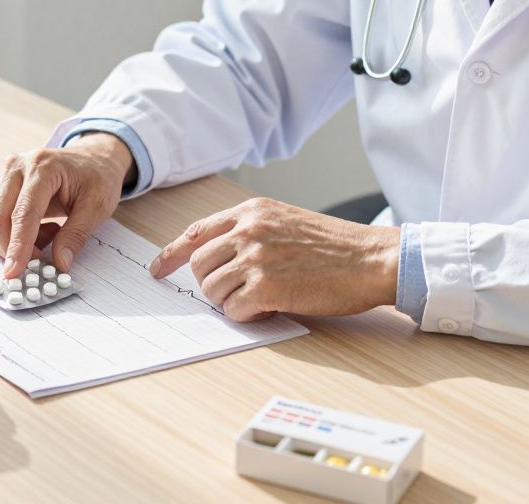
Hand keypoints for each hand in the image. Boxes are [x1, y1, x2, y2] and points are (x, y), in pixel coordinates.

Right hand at [0, 133, 136, 278]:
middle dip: (11, 249)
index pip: (22, 213)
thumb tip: (59, 263)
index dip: (17, 246)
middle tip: (39, 263)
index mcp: (42, 167)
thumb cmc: (97, 177)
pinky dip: (12, 235)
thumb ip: (76, 235)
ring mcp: (4, 175)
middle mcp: (16, 167)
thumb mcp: (98, 206)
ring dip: (12, 242)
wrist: (93, 159)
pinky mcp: (0, 187)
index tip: (15, 272)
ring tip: (49, 235)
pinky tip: (39, 229)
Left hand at [149, 198, 399, 321]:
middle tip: (233, 293)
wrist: (371, 259)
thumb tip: (218, 259)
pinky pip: (233, 311)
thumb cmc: (336, 246)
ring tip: (260, 300)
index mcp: (252, 211)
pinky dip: (246, 316)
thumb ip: (251, 231)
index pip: (196, 231)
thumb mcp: (286, 221)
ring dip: (228, 302)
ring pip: (211, 290)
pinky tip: (269, 309)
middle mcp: (248, 230)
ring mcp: (255, 258)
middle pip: (197, 264)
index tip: (157, 269)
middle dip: (208, 284)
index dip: (171, 254)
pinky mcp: (266, 287)